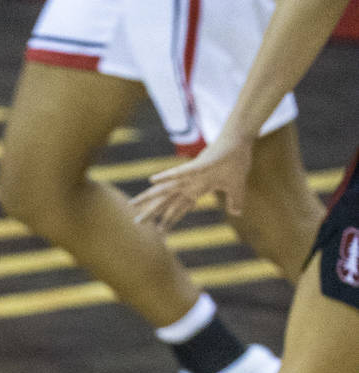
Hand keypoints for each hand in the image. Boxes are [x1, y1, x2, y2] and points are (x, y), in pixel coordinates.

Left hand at [130, 133, 254, 229]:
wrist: (240, 142)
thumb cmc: (236, 163)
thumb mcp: (236, 188)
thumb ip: (234, 201)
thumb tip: (236, 212)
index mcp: (196, 189)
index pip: (179, 207)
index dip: (170, 219)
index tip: (160, 230)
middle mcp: (189, 183)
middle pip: (167, 200)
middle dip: (152, 212)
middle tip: (136, 222)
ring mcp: (191, 175)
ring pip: (166, 188)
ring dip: (150, 197)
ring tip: (132, 204)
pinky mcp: (198, 165)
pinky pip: (180, 172)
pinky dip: (167, 176)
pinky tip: (153, 180)